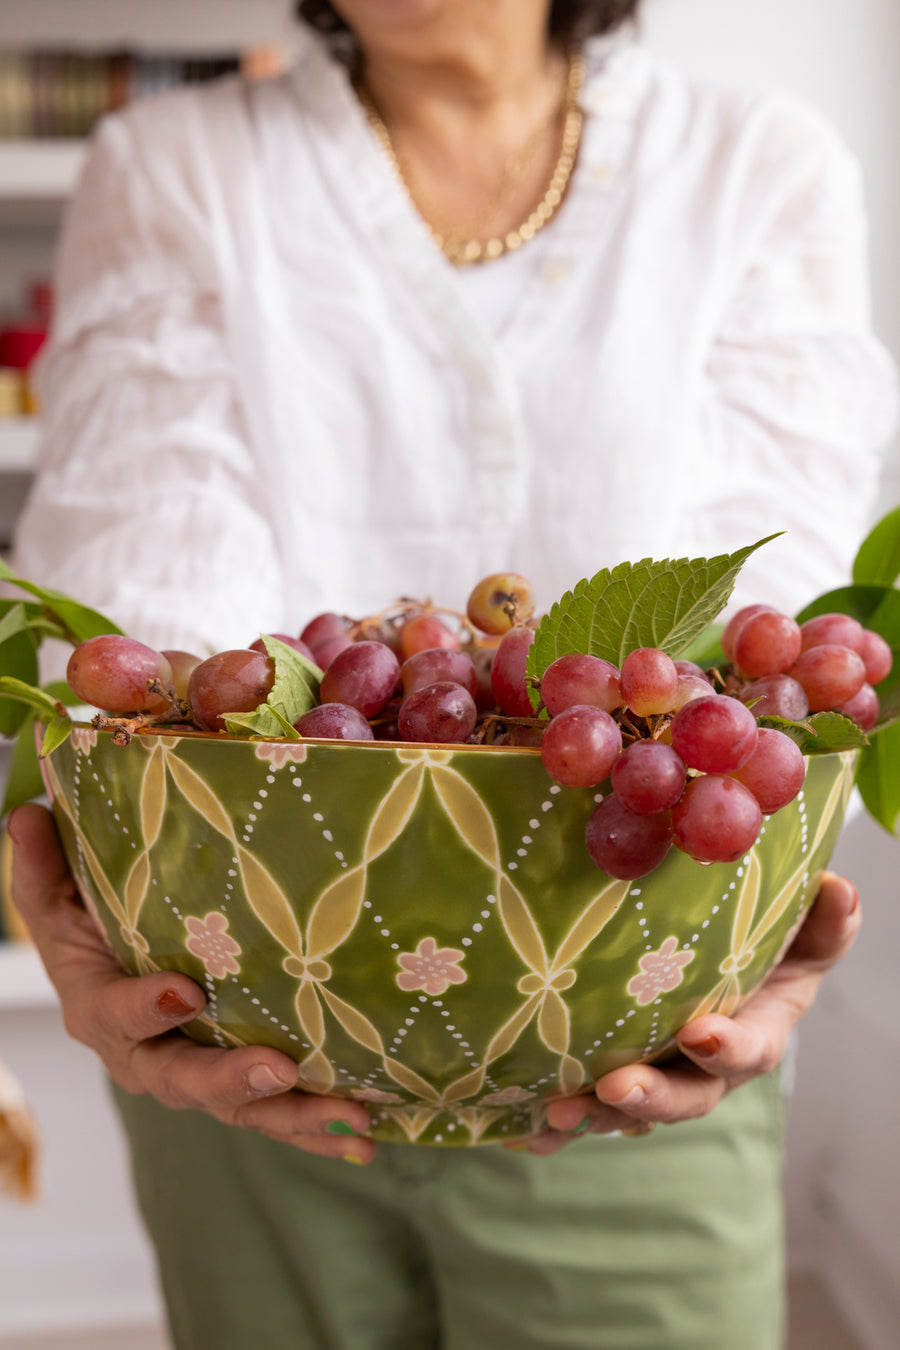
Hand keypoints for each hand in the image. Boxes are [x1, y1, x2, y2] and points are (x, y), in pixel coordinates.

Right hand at [7, 803, 373, 1162]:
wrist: (112, 972)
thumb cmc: (87, 929)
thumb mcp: (57, 898)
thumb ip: (44, 865)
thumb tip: (26, 814)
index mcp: (99, 1010)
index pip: (117, 1015)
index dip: (145, 1008)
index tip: (183, 992)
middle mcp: (147, 1057)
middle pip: (187, 1079)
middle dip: (233, 1080)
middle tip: (280, 1070)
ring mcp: (197, 1076)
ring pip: (243, 1108)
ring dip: (297, 1116)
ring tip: (351, 1118)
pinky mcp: (240, 1086)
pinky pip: (277, 1115)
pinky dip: (320, 1129)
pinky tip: (367, 1136)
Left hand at [509, 870, 860, 1154]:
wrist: (720, 964)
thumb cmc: (764, 948)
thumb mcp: (802, 935)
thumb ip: (823, 923)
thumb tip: (839, 888)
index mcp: (753, 1034)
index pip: (747, 1049)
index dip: (727, 1048)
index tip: (701, 1034)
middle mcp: (702, 1068)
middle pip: (681, 1096)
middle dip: (649, 1098)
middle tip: (615, 1090)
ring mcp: (655, 1075)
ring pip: (625, 1110)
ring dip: (593, 1114)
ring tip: (555, 1113)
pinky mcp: (608, 1077)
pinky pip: (583, 1106)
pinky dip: (551, 1127)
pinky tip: (520, 1130)